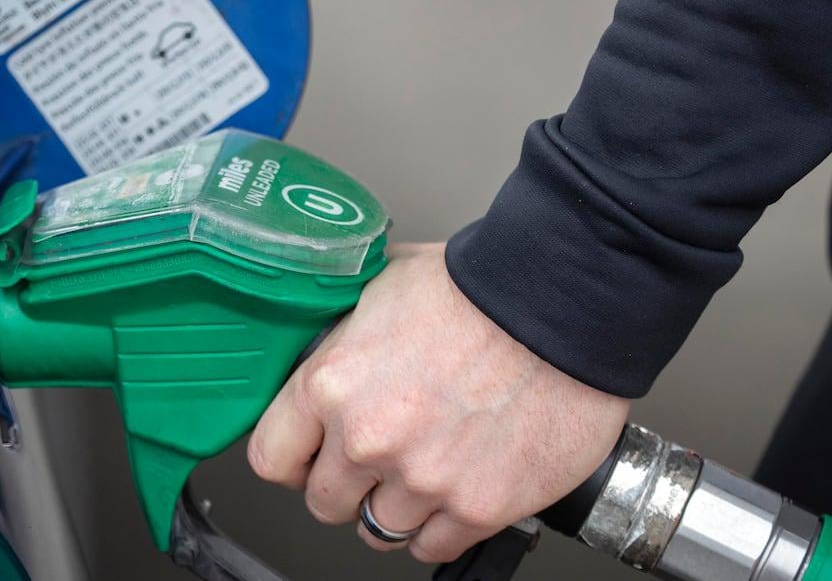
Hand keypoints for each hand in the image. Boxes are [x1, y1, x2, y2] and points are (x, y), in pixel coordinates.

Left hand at [247, 242, 628, 562]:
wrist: (563, 301)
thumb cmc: (478, 284)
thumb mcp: (379, 288)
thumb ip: (343, 337)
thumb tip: (321, 346)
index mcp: (331, 384)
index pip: (270, 458)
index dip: (291, 458)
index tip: (307, 456)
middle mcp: (368, 439)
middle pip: (323, 502)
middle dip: (345, 484)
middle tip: (375, 460)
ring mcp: (423, 479)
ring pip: (378, 531)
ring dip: (394, 507)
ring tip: (421, 471)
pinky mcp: (479, 507)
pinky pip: (434, 547)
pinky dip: (440, 527)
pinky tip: (453, 490)